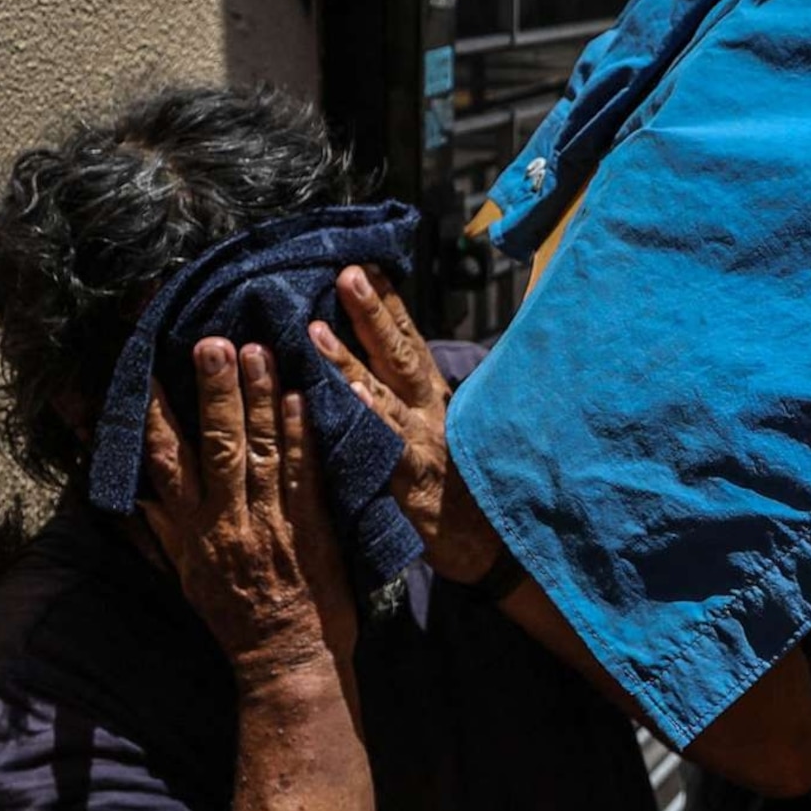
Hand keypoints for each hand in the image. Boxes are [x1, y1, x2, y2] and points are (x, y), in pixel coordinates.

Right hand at [144, 341, 356, 676]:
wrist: (286, 658)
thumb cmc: (234, 615)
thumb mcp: (186, 573)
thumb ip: (162, 528)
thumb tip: (134, 493)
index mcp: (191, 528)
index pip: (164, 462)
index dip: (152, 416)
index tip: (144, 372)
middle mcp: (226, 520)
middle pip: (216, 445)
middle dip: (213, 391)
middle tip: (211, 342)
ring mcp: (271, 522)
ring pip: (262, 450)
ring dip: (260, 398)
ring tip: (258, 349)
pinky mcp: (313, 528)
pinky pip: (307, 474)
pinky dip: (304, 435)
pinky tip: (302, 398)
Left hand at [309, 267, 504, 586]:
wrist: (493, 549)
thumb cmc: (460, 493)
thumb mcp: (439, 438)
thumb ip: (411, 404)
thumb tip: (379, 371)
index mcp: (433, 399)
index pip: (408, 341)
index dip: (388, 304)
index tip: (366, 261)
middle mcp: (432, 410)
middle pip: (401, 352)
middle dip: (374, 311)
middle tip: (347, 270)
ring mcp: (427, 441)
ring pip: (385, 392)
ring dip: (351, 359)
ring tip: (317, 329)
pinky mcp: (418, 477)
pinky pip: (389, 442)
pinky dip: (371, 415)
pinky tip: (348, 395)